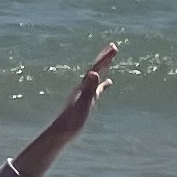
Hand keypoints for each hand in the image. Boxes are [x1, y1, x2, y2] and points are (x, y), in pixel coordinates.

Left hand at [10, 44, 116, 176]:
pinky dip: (104, 83)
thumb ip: (88, 88)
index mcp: (84, 86)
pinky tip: (109, 82)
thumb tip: (92, 72)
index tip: (114, 47)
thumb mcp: (84, 102)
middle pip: (96, 68)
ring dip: (103, 67)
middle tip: (113, 46)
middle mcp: (84, 87)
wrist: (63, 130)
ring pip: (96, 76)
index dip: (105, 58)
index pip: (96, 68)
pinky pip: (98, 88)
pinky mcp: (87, 101)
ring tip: (110, 59)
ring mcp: (86, 93)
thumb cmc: (73, 119)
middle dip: (104, 57)